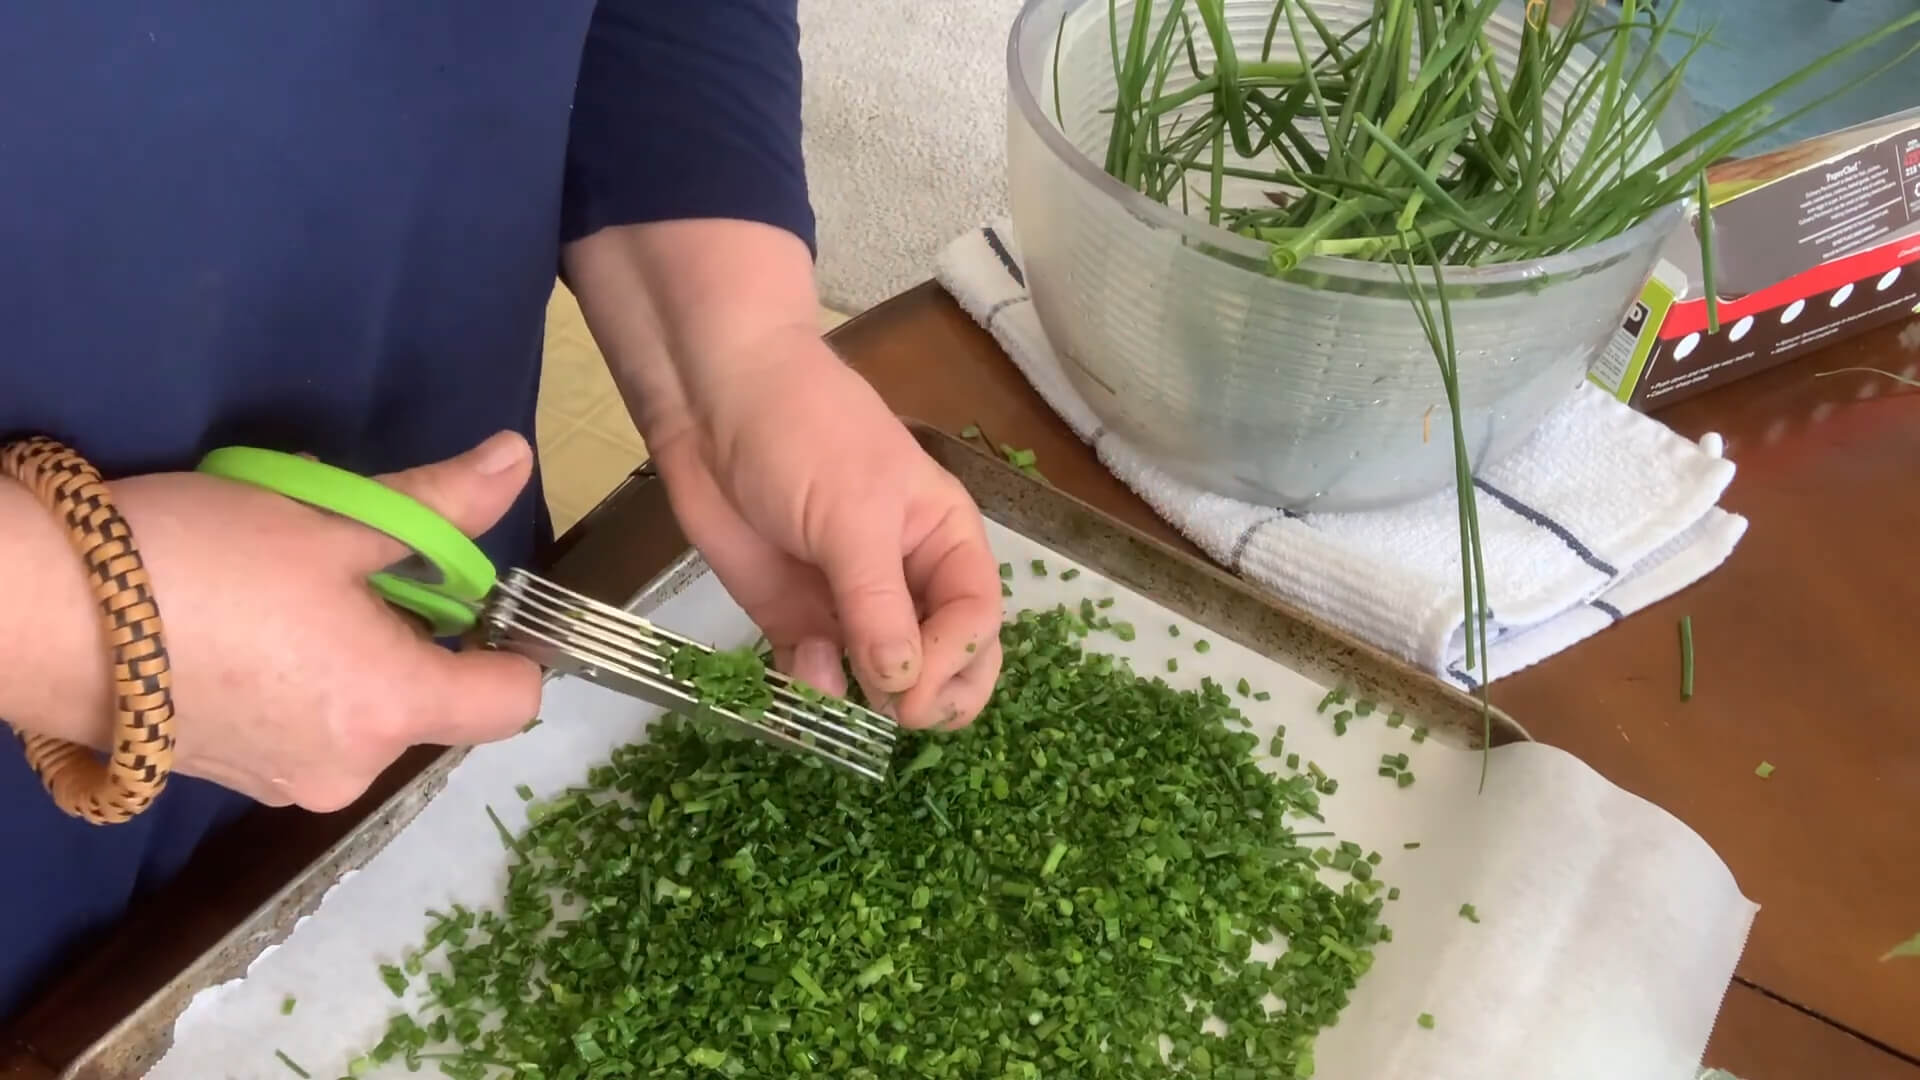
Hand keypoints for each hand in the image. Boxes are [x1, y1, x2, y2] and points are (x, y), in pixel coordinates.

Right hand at [18, 432, 543, 810]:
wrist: (36, 615)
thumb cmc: (200, 560)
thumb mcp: (330, 519)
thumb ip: (438, 505)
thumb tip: (516, 462)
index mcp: (393, 709)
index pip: (511, 702)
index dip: (515, 645)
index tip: (483, 594)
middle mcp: (350, 769)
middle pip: (431, 702)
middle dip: (412, 634)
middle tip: (351, 566)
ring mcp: (284, 784)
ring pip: (363, 711)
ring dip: (352, 656)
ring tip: (284, 591)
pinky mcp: (229, 779)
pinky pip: (303, 726)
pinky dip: (299, 682)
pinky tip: (243, 628)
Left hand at [648, 327, 1003, 729]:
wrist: (711, 400)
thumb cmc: (805, 434)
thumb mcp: (852, 514)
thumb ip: (878, 602)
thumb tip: (904, 683)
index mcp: (944, 541)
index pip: (975, 620)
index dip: (955, 664)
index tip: (913, 698)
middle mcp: (907, 580)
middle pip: (946, 660)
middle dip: (931, 697)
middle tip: (898, 720)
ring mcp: (850, 603)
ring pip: (880, 678)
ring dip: (865, 702)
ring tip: (837, 709)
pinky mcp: (794, 617)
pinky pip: (816, 673)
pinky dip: (811, 690)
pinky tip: (798, 681)